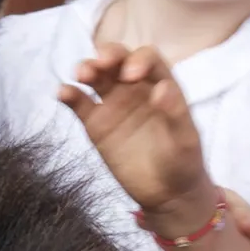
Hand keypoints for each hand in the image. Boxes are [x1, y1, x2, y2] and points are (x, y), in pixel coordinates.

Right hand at [56, 44, 212, 221]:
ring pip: (97, 76)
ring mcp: (113, 104)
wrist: (168, 195)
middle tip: (100, 64)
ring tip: (81, 75)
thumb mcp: (185, 139)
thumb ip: (176, 113)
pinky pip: (79, 103)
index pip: (148, 59)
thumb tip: (162, 87)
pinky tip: (63, 93)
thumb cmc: (183, 163)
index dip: (138, 59)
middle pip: (118, 60)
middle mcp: (135, 88)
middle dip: (108, 55)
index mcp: (160, 85)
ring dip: (87, 68)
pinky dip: (70, 94)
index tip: (131, 75)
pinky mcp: (96, 124)